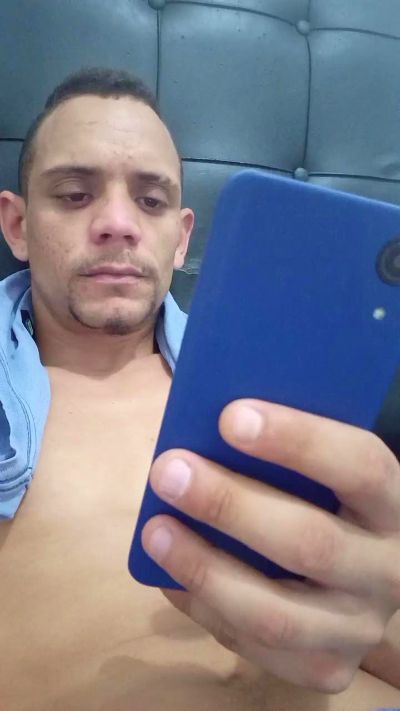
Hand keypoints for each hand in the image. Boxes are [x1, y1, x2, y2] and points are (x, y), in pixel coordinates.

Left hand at [141, 399, 399, 692]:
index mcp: (394, 502)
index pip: (360, 465)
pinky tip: (168, 574)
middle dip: (230, 505)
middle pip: (311, 543)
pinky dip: (205, 609)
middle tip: (169, 471)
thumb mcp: (327, 471)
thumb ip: (286, 453)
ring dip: (206, 568)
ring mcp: (359, 627)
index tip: (230, 417)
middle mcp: (388, 569)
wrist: (365, 575)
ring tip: (155, 530)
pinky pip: (256, 648)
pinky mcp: (327, 667)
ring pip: (277, 614)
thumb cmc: (329, 500)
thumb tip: (206, 426)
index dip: (297, 440)